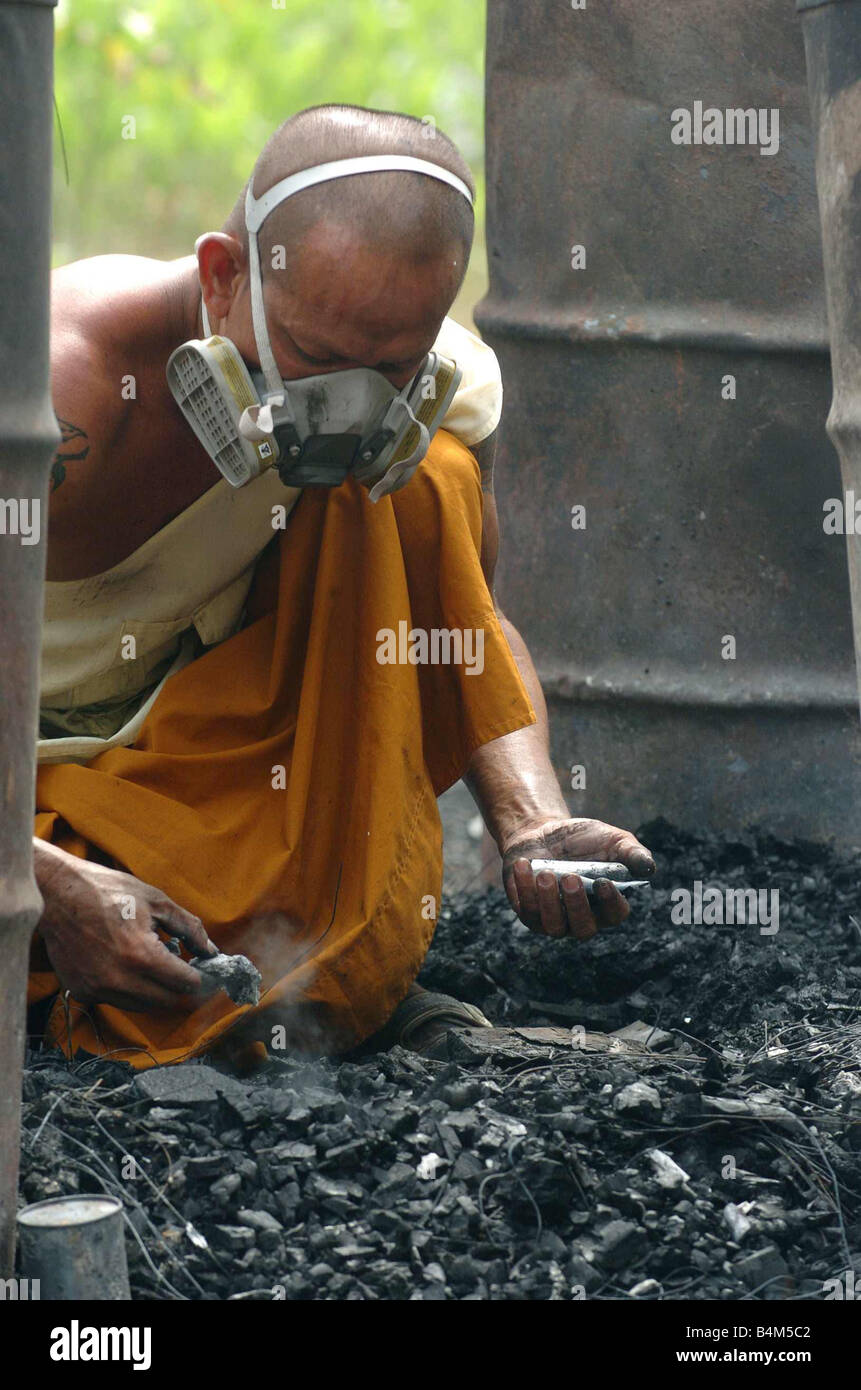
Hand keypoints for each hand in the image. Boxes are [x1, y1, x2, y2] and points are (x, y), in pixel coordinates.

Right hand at [35, 841, 217, 1011]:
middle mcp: (118, 980)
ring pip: (143, 1005)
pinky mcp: (82, 991)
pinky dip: (129, 988)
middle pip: (167, 1001)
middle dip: (179, 986)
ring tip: (152, 961)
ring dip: (155, 990)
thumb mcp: (156, 901)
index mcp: (141, 956)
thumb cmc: (108, 891)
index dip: (199, 977)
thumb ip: (189, 928)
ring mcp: (97, 989)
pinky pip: (117, 1000)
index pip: (184, 984)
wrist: (57, 894)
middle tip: (183, 968)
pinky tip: (127, 964)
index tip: (204, 970)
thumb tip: (210, 950)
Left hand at [501, 817, 654, 940]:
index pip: (615, 914)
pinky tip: (524, 865)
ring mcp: (554, 919)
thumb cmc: (583, 839)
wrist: (543, 832)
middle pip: (583, 928)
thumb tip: (650, 868)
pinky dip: (524, 889)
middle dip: (577, 906)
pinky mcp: (529, 913)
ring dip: (549, 901)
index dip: (611, 902)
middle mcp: (582, 918)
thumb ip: (632, 852)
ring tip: (546, 873)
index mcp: (607, 903)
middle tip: (571, 878)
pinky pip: (527, 911)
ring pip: (554, 926)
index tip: (603, 881)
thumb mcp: (612, 839)